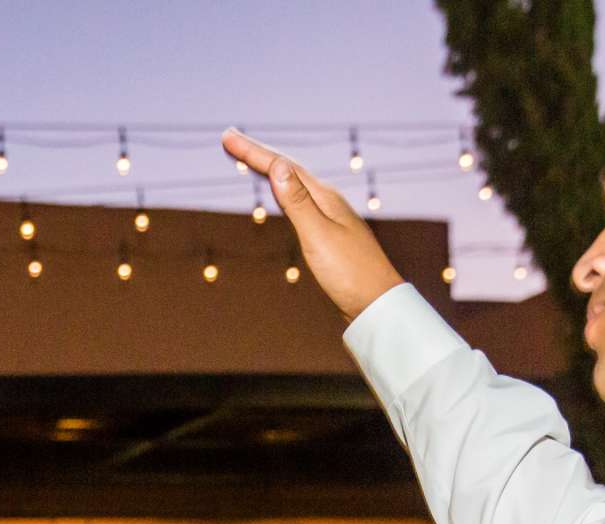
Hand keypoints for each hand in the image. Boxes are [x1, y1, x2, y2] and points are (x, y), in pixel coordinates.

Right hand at [222, 129, 405, 321]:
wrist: (377, 305)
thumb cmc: (350, 273)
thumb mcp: (318, 235)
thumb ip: (297, 202)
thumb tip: (278, 166)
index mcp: (324, 198)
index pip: (283, 167)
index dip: (253, 152)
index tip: (227, 137)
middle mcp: (328, 202)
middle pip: (288, 171)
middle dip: (259, 156)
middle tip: (231, 141)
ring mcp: (331, 219)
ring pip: (294, 186)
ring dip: (271, 171)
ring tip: (253, 161)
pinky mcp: (330, 236)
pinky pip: (300, 204)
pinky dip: (283, 194)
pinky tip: (284, 197)